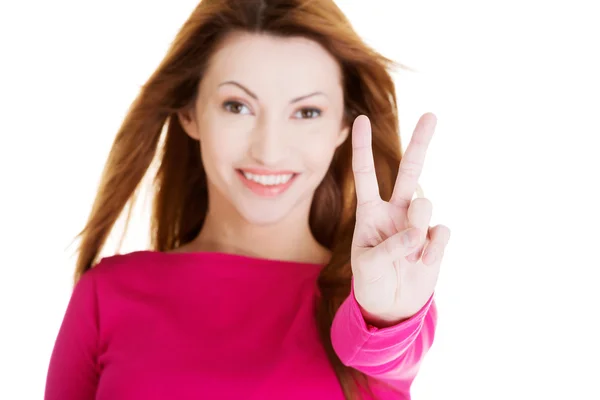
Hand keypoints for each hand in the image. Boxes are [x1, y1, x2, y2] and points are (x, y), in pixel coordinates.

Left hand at [350, 113, 450, 326]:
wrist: (392, 306)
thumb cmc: (371, 281)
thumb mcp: (368, 266)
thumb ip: (389, 247)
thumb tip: (417, 232)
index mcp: (370, 211)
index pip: (365, 174)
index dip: (362, 147)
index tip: (360, 119)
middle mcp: (396, 211)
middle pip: (410, 171)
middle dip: (420, 143)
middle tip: (431, 114)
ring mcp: (417, 223)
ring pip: (425, 204)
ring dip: (417, 226)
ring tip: (410, 252)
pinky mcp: (435, 239)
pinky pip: (441, 232)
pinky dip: (433, 249)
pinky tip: (423, 263)